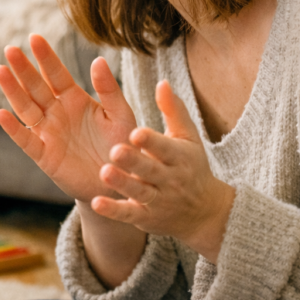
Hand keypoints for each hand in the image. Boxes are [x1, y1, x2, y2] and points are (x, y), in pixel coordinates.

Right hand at [0, 34, 136, 202]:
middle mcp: (57, 113)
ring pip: (25, 108)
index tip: (35, 37)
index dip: (46, 57)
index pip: (57, 74)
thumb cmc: (123, 146)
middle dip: (23, 69)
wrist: (121, 183)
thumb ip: (109, 90)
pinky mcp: (44, 156)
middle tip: (10, 49)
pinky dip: (12, 128)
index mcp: (75, 99)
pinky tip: (0, 113)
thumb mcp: (121, 116)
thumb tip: (99, 60)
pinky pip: (25, 140)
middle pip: (36, 87)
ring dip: (13, 91)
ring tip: (0, 70)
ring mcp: (48, 133)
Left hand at [91, 80, 234, 262]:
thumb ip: (173, 111)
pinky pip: (128, 214)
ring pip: (139, 192)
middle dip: (135, 161)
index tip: (136, 132)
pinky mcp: (145, 217)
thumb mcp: (187, 138)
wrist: (203, 212)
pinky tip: (96, 203)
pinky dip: (113, 210)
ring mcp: (157, 199)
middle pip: (150, 170)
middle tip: (115, 150)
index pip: (165, 147)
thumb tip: (162, 82)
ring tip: (104, 172)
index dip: (152, 141)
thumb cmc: (190, 165)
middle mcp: (169, 179)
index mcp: (179, 156)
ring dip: (122, 184)